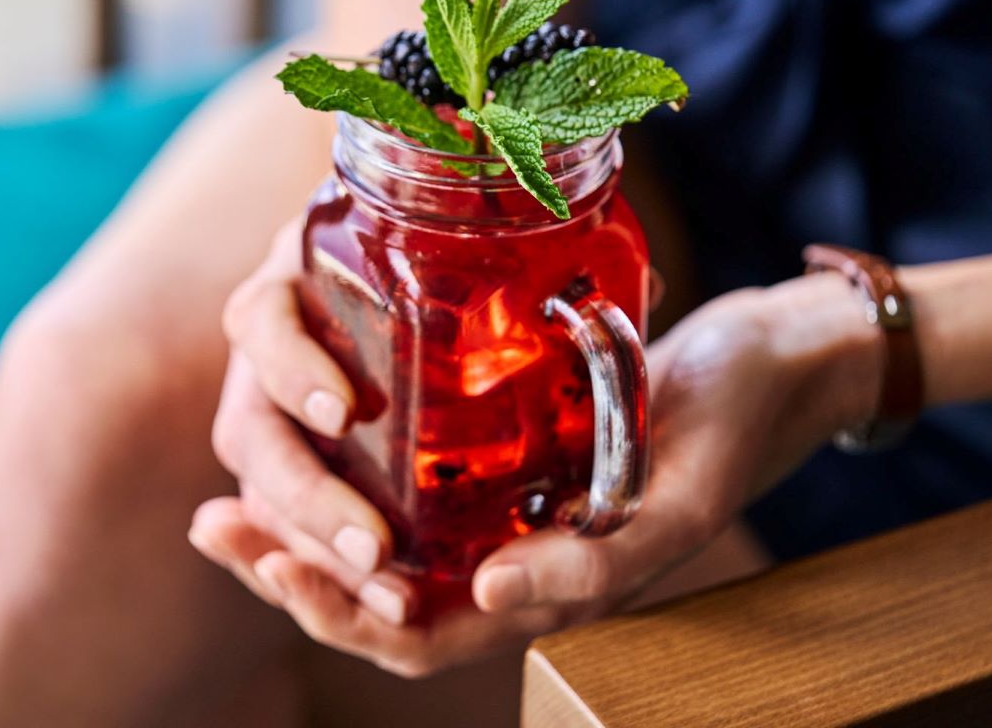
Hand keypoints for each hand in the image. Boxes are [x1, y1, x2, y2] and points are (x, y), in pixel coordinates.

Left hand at [190, 223, 882, 676]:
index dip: (335, 615)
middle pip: (382, 597)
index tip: (261, 554)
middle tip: (216, 522)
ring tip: (235, 489)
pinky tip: (316, 428)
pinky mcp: (512, 445)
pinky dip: (359, 465)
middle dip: (293, 571)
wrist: (775, 356)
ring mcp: (510, 502)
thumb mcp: (681, 497)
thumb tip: (486, 597)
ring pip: (389, 539)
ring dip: (308, 523)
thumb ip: (598, 565)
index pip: (421, 637)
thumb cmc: (740, 420)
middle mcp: (516, 552)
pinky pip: (419, 474)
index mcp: (551, 586)